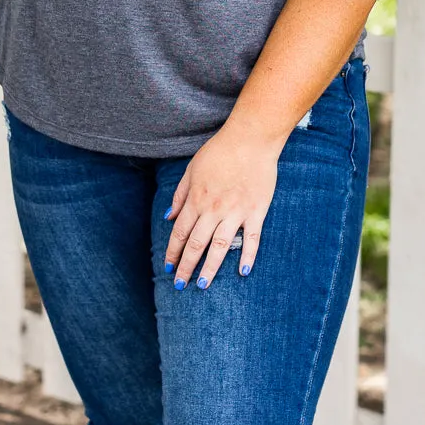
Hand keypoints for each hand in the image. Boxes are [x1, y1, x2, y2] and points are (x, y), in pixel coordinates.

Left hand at [163, 126, 279, 288]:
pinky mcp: (256, 211)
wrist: (251, 139)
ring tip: (202, 285)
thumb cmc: (220, 151)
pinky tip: (243, 272)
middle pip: (196, 244)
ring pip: (220, 247)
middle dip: (186, 267)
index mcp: (197, 199)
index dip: (173, 252)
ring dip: (210, 268)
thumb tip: (168, 217)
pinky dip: (248, 256)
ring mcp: (236, 212)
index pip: (180, 232)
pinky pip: (252, 239)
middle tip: (180, 285)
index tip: (168, 267)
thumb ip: (180, 194)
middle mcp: (214, 209)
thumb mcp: (192, 168)